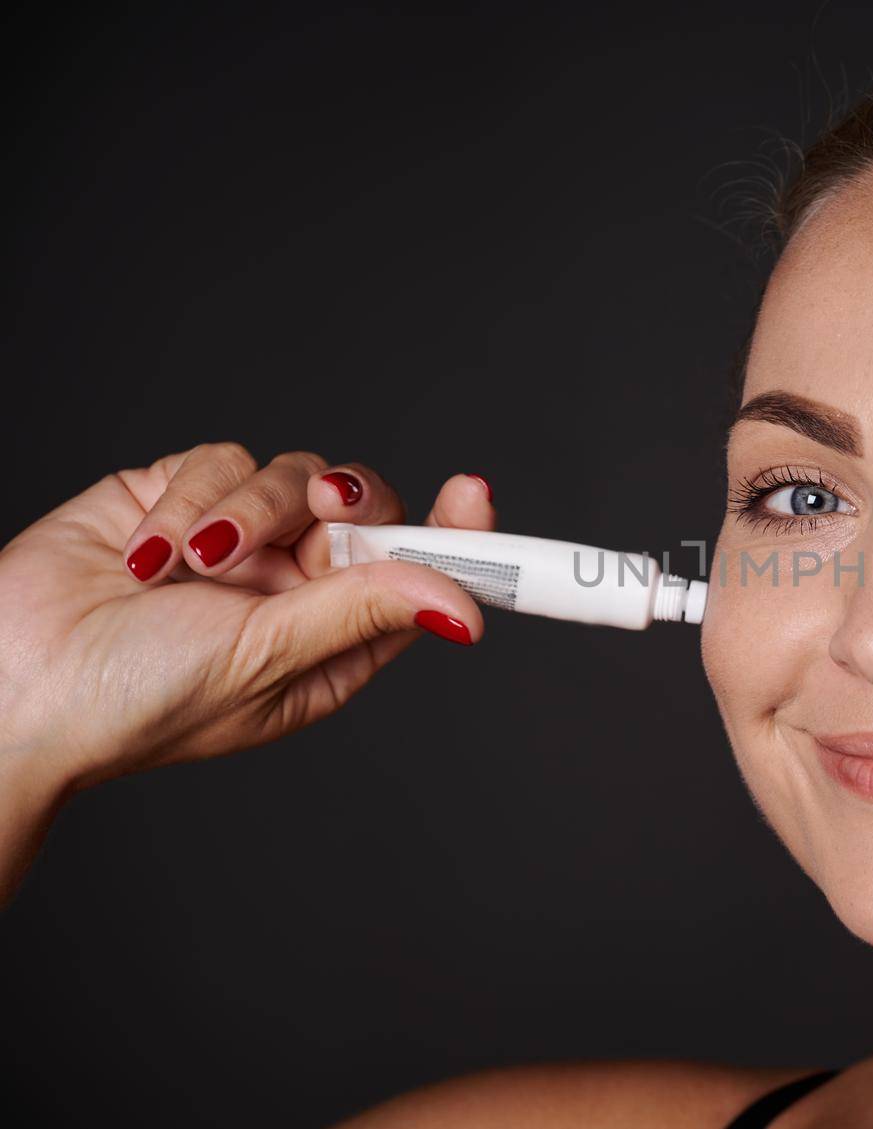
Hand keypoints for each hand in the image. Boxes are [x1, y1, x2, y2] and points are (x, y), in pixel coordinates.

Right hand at [0, 443, 494, 898]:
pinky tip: (147, 555)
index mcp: (332, 641)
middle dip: (348, 501)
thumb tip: (466, 606)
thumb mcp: (266, 658)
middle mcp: (296, 586)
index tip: (474, 495)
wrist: (14, 682)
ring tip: (194, 564)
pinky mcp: (180, 497)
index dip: (452, 534)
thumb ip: (361, 610)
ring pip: (295, 474)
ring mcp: (241, 539)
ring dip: (246, 512)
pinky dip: (189, 502)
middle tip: (328, 508)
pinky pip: (223, 460)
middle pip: (366, 510)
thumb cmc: (138, 699)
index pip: (417, 576)